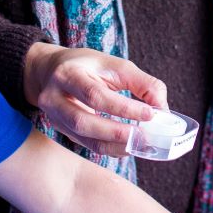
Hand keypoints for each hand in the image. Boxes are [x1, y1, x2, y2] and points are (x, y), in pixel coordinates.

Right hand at [23, 43, 167, 156]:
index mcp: (67, 74)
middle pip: (84, 122)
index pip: (96, 95)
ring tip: (140, 143)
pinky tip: (128, 145)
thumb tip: (162, 107)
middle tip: (146, 136)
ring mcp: (54, 117)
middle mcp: (53, 97)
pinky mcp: (61, 131)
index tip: (151, 114)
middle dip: (118, 132)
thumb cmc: (87, 66)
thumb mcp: (114, 64)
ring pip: (85, 138)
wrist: (50, 72)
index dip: (124, 108)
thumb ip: (141, 83)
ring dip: (116, 144)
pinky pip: (87, 144)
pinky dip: (111, 148)